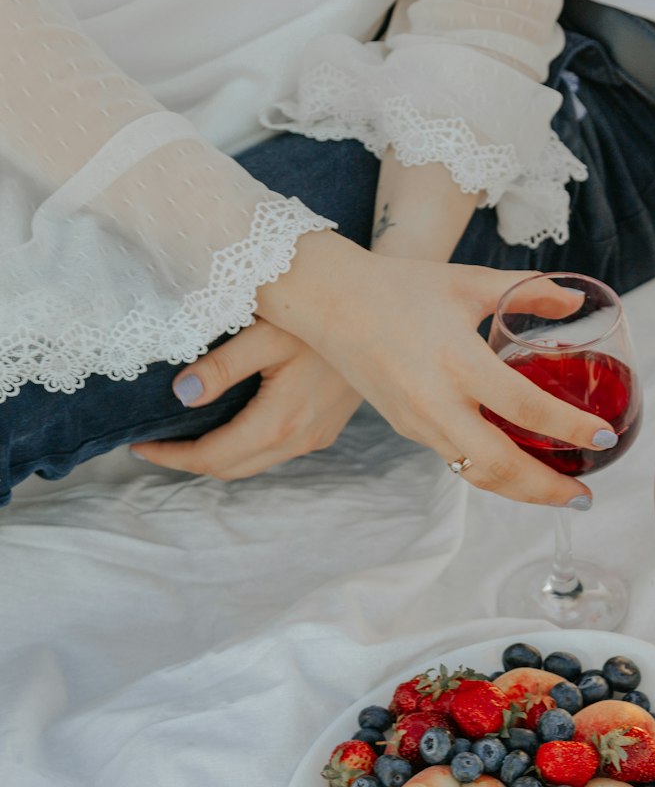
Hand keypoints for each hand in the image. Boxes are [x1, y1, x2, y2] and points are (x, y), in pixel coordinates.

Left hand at [132, 321, 361, 478]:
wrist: (383, 319)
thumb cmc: (322, 316)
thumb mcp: (267, 332)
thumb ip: (222, 365)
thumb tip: (182, 394)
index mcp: (281, 421)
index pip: (213, 456)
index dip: (172, 456)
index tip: (139, 445)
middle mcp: (300, 439)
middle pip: (231, 469)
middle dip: (187, 462)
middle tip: (152, 444)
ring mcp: (316, 438)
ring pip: (253, 464)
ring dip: (216, 456)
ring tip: (182, 436)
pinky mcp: (324, 429)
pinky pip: (273, 451)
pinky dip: (241, 447)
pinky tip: (226, 424)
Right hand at [257, 232, 618, 505]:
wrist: (329, 300)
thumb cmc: (400, 286)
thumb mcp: (470, 282)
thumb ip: (528, 291)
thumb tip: (576, 301)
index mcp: (457, 359)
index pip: (523, 407)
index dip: (568, 428)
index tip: (605, 437)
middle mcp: (436, 400)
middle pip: (499, 465)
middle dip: (546, 488)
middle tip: (585, 496)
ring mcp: (418, 421)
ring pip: (475, 474)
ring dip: (520, 491)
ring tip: (560, 494)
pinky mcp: (408, 429)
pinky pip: (456, 462)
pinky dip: (492, 475)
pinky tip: (519, 472)